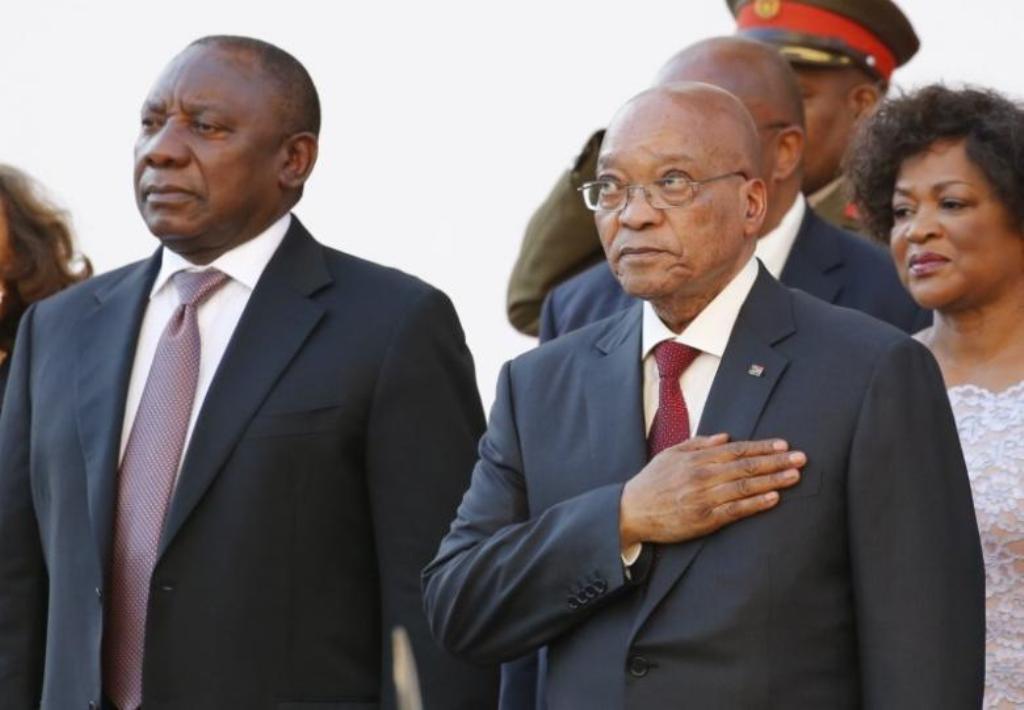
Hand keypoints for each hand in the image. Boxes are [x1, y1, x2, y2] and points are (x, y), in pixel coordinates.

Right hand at [619, 434, 805, 547]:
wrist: (631, 511)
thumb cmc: (651, 482)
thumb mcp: (671, 454)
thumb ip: (698, 444)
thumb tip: (725, 436)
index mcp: (697, 459)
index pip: (737, 450)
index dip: (762, 447)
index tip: (783, 445)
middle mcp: (704, 476)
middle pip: (747, 466)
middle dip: (776, 461)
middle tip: (801, 457)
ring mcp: (705, 498)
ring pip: (745, 486)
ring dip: (773, 480)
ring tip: (795, 475)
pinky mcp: (705, 519)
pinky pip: (736, 510)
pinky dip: (756, 503)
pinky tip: (774, 498)